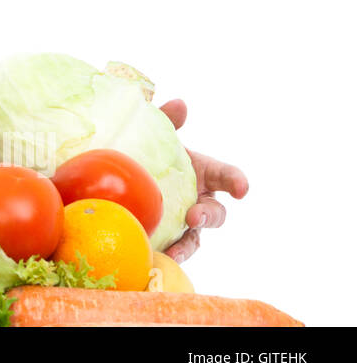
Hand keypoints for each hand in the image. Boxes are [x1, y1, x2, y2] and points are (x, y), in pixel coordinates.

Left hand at [158, 98, 249, 262]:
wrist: (120, 177)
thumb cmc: (149, 153)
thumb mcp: (156, 135)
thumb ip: (167, 119)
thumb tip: (179, 104)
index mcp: (203, 172)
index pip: (226, 175)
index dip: (236, 181)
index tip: (241, 189)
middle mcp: (200, 200)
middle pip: (216, 212)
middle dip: (209, 216)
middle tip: (194, 216)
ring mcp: (185, 223)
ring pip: (196, 238)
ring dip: (189, 244)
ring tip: (176, 250)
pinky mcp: (168, 238)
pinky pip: (172, 250)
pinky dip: (168, 256)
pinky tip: (156, 259)